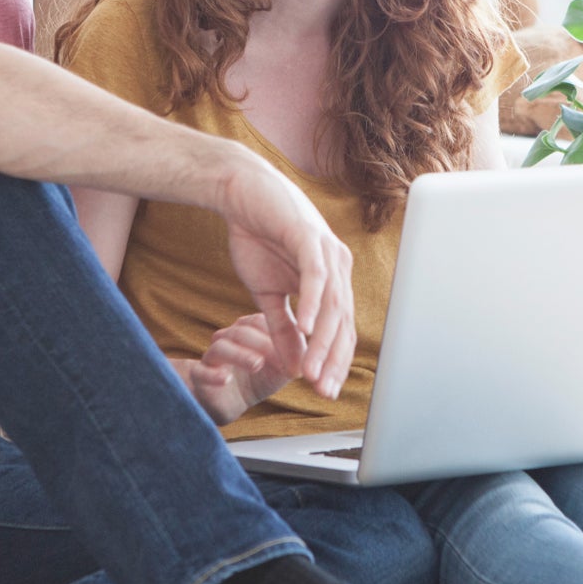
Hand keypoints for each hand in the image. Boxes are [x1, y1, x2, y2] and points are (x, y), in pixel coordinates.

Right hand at [183, 314, 293, 424]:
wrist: (232, 403)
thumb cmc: (259, 379)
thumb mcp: (282, 369)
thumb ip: (295, 358)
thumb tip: (313, 353)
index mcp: (247, 331)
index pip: (259, 321)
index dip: (277, 332)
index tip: (295, 348)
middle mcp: (227, 338)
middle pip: (241, 331)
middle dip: (262, 343)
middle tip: (279, 357)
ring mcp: (211, 356)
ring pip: (221, 347)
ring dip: (241, 355)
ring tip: (257, 363)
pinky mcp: (199, 376)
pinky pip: (201, 371)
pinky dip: (213, 374)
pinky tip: (225, 378)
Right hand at [218, 156, 356, 399]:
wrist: (239, 193)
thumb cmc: (257, 237)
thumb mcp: (267, 294)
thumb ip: (282, 328)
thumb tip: (292, 366)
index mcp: (332, 279)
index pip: (340, 329)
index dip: (333, 361)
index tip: (322, 391)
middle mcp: (337, 266)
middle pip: (342, 322)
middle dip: (332, 360)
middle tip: (321, 390)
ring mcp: (326, 251)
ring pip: (332, 305)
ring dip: (322, 341)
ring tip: (310, 370)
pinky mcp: (309, 237)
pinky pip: (315, 277)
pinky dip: (312, 303)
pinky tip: (306, 328)